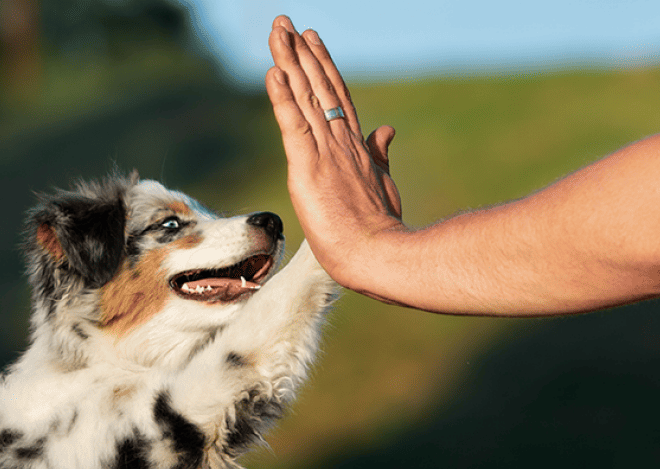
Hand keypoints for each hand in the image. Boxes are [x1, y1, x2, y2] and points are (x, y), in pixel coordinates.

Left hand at [266, 17, 404, 288]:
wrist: (379, 254)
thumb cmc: (380, 228)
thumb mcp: (382, 184)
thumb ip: (380, 153)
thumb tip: (386, 128)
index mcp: (355, 145)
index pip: (335, 96)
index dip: (322, 66)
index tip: (310, 40)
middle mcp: (341, 141)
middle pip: (317, 87)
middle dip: (300, 54)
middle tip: (283, 23)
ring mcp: (325, 152)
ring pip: (304, 98)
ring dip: (289, 63)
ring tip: (277, 33)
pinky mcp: (309, 168)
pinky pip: (293, 126)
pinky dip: (282, 99)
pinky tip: (273, 73)